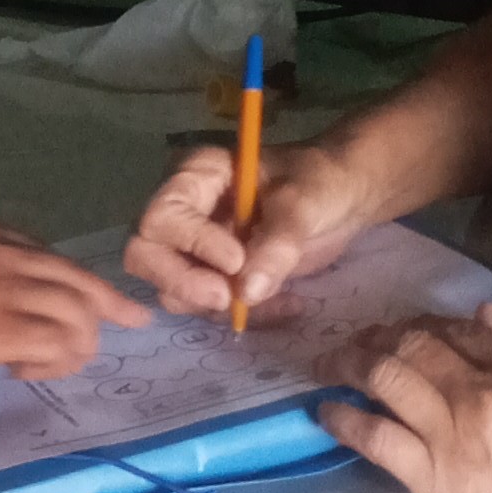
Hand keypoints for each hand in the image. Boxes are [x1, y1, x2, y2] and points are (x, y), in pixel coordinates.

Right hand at [0, 217, 152, 375]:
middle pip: (79, 282)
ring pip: (76, 316)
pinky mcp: (1, 330)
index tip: (90, 291)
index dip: (76, 279)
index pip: (50, 257)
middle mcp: (11, 258)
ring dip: (78, 342)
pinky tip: (31, 371)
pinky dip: (52, 362)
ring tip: (64, 362)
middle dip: (108, 305)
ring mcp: (9, 293)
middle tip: (131, 320)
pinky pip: (52, 346)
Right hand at [124, 134, 380, 319]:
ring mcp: (195, 248)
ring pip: (173, 290)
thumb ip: (276, 244)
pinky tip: (288, 302)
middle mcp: (184, 213)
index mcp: (196, 178)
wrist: (346, 197)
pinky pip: (209, 307)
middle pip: (145, 256)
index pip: (160, 218)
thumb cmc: (321, 181)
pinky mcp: (215, 277)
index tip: (236, 260)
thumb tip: (246, 293)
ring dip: (217, 304)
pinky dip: (245, 314)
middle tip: (225, 298)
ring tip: (276, 296)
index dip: (190, 243)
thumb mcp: (303, 203)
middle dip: (182, 283)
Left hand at [316, 309, 491, 492]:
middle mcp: (480, 395)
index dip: (424, 323)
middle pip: (413, 346)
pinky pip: (375, 439)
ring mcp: (452, 436)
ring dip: (349, 364)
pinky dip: (344, 420)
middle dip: (378, 336)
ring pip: (385, 379)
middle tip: (358, 341)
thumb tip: (486, 317)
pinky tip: (326, 412)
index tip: (406, 330)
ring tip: (331, 365)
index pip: (458, 330)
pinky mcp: (431, 480)